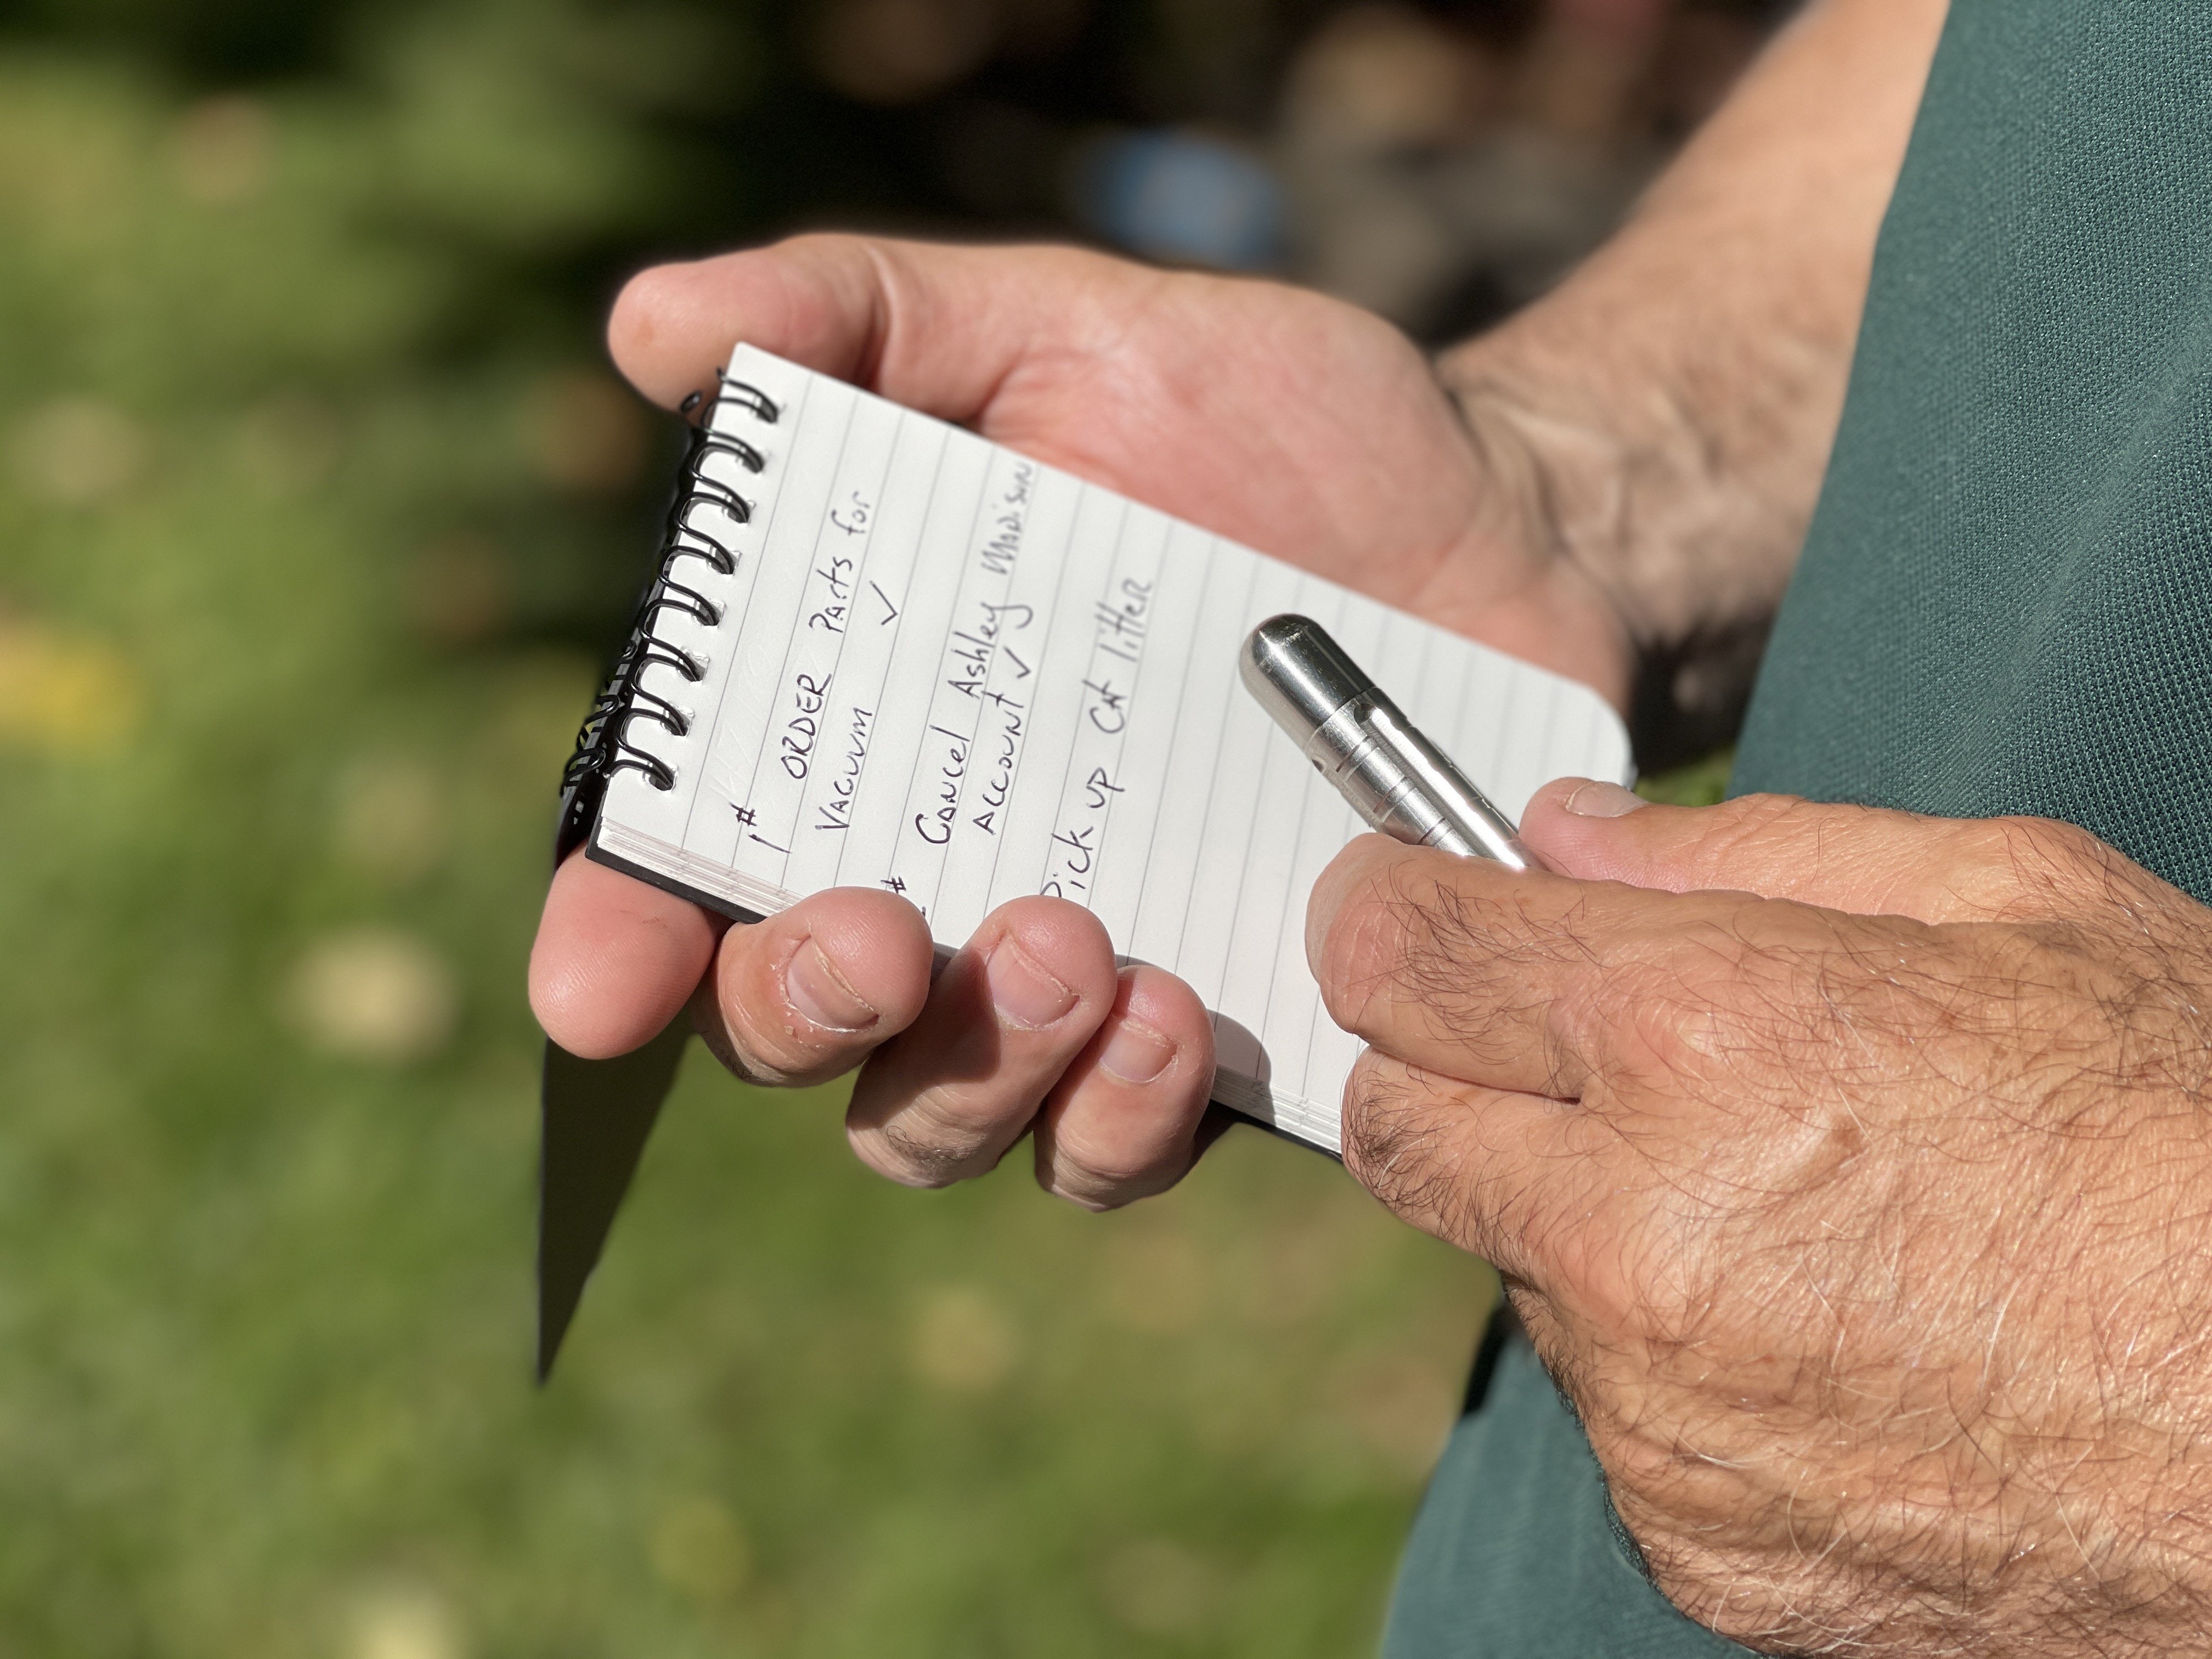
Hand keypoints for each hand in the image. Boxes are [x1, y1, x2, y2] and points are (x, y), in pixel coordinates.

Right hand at [531, 235, 1625, 1206]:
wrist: (1511, 528)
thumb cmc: (1278, 428)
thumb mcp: (1072, 327)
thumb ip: (863, 320)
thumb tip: (654, 326)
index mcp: (868, 732)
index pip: (682, 860)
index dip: (614, 939)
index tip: (599, 983)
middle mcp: (939, 876)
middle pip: (789, 1027)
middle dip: (797, 1010)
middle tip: (882, 938)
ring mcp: (1072, 983)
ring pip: (933, 1125)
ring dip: (969, 1075)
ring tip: (1079, 951)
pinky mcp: (1214, 1048)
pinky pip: (1112, 1159)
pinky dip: (1120, 1124)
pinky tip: (1185, 1015)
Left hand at [1310, 783, 2211, 1653]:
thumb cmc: (2206, 1133)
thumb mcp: (2021, 903)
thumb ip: (1749, 851)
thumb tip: (1563, 834)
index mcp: (1702, 1039)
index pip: (1396, 954)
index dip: (1384, 913)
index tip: (1404, 908)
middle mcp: (1638, 1236)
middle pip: (1392, 1124)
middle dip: (1445, 1068)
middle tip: (1567, 1049)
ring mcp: (1658, 1411)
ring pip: (1507, 1268)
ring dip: (1578, 1218)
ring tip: (1777, 1204)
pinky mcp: (1696, 1539)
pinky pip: (1609, 1409)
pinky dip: (1667, 1358)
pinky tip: (1826, 1330)